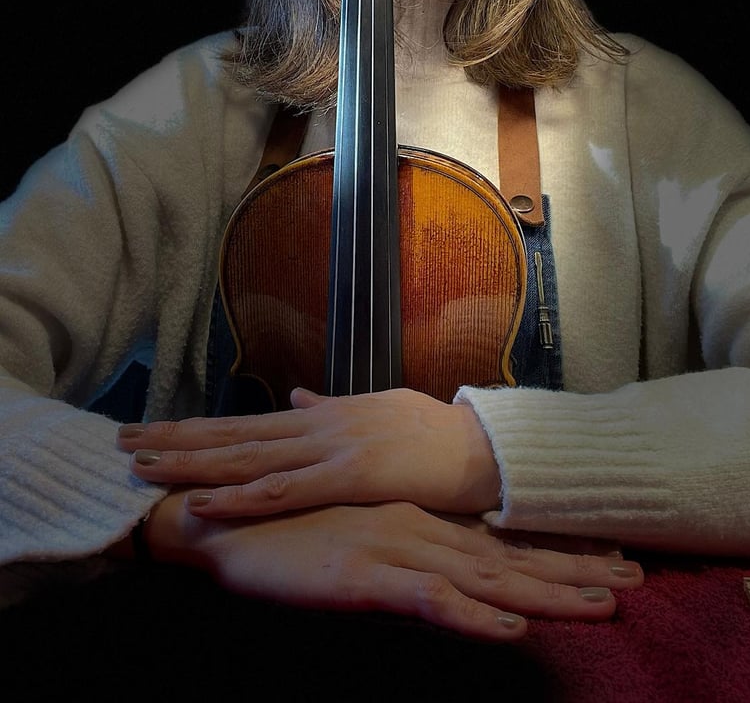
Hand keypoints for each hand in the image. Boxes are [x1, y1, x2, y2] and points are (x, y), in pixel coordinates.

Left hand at [119, 387, 500, 517]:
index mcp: (321, 416)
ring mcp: (330, 447)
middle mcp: (316, 425)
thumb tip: (295, 397)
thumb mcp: (373, 413)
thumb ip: (329, 409)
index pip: (246, 424)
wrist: (480, 447)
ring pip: (248, 457)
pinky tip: (205, 499)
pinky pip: (287, 490)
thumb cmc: (431, 435)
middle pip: (234, 434)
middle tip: (122, 439)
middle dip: (176, 439)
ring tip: (142, 465)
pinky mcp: (350, 475)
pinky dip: (242, 496)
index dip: (198, 429)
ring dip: (193, 462)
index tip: (154, 430)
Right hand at [142, 491, 643, 640]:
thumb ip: (397, 536)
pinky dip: (474, 617)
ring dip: (547, 593)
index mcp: (420, 516)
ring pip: (486, 577)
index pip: (501, 535)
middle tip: (635, 579)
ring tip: (604, 605)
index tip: (609, 553)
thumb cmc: (293, 527)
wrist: (230, 519)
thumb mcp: (355, 528)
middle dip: (574, 570)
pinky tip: (513, 632)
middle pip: (510, 557)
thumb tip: (434, 553)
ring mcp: (397, 549)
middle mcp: (421, 528)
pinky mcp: (368, 576)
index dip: (557, 546)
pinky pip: (431, 602)